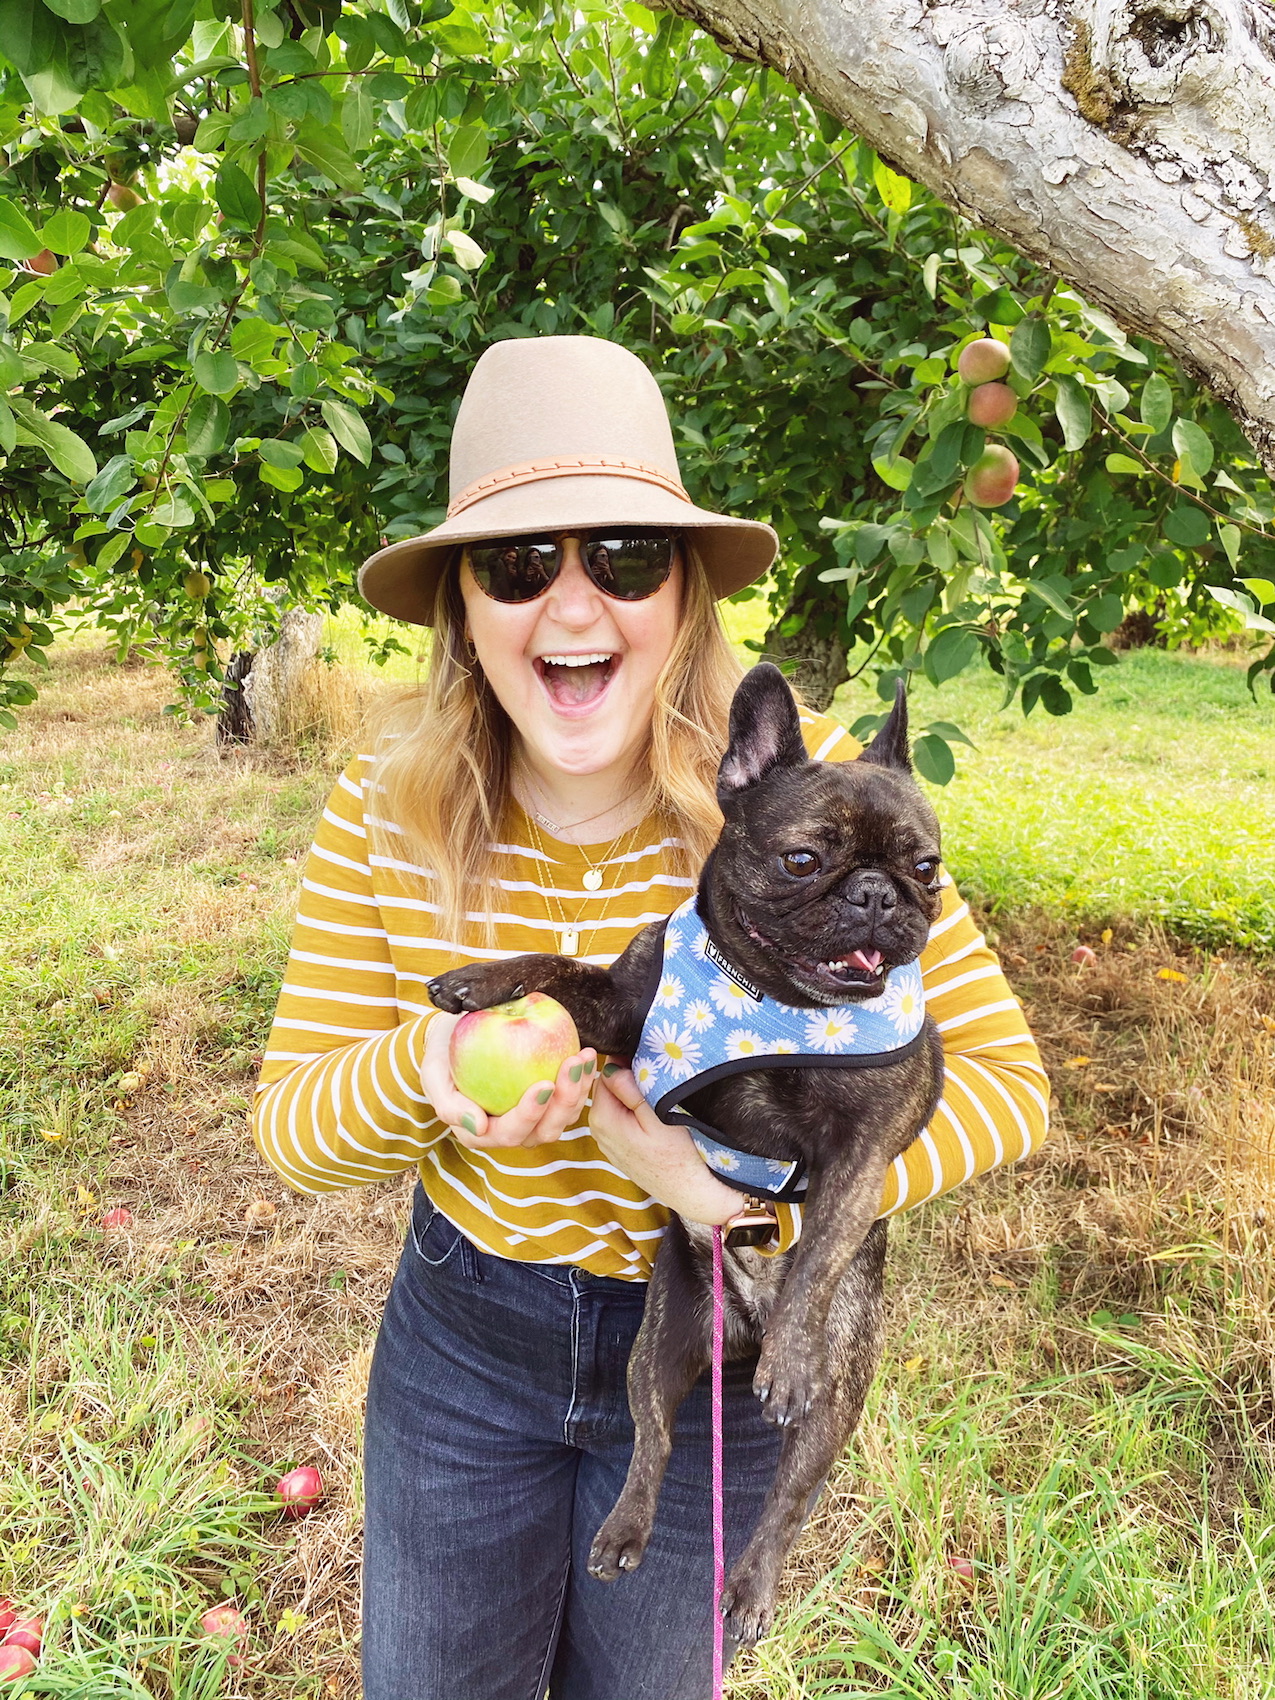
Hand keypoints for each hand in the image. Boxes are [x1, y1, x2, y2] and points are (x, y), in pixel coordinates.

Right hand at [421, 1011, 596, 1149]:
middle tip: (572, 1064)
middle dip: (564, 1102)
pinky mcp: (549, 1102)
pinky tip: (587, 1057)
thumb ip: (448, 1104)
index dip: (530, 1113)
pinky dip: (582, 1079)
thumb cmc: (443, 1058)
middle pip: (545, 1130)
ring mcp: (533, 1119)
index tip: (544, 1084)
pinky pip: (570, 1098)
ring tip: (583, 1057)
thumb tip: (475, 1126)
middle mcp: (512, 1132)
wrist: (455, 1041)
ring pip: (563, 1117)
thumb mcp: (434, 1077)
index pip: (510, 1132)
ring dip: (579, 1090)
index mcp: (482, 1134)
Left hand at [588, 1063, 743, 1223]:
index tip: (648, 1068)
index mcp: (602, 1117)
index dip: (625, 1065)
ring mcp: (607, 1141)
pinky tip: (653, 1121)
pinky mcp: (619, 1149)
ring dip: (631, 1097)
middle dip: (626, 1080)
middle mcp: (597, 1129)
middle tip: (655, 1084)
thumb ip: (629, 1088)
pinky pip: (621, 1119)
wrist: (689, 1191)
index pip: (603, 1074)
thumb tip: (610, 1065)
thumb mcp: (656, 1113)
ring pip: (615, 1103)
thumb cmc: (677, 1154)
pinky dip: (633, 1114)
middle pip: (606, 1088)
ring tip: (656, 1102)